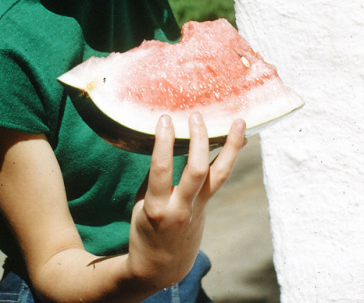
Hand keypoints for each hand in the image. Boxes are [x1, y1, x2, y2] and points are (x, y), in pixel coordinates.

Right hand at [127, 113, 245, 292]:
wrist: (162, 265)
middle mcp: (182, 207)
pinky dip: (230, 154)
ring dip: (230, 145)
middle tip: (196, 115)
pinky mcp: (208, 204)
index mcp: (158, 207)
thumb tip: (163, 142)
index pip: (161, 170)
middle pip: (197, 170)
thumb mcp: (140, 205)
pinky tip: (241, 137)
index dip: (163, 142)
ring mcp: (198, 206)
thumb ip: (153, 178)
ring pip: (220, 173)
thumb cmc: (145, 229)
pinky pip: (221, 176)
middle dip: (199, 140)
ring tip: (238, 121)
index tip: (165, 118)